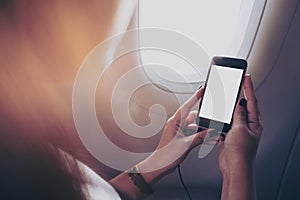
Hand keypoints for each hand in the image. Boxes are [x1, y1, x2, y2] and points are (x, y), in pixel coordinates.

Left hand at [138, 87, 209, 182]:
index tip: (202, 90)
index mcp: (174, 122)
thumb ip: (200, 137)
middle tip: (213, 121)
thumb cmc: (166, 155)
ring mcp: (178, 130)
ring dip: (202, 129)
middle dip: (203, 118)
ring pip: (194, 125)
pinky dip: (199, 135)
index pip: (187, 106)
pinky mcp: (180, 137)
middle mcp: (176, 124)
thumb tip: (211, 132)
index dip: (195, 98)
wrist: (159, 165)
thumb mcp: (186, 145)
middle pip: (193, 116)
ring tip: (212, 134)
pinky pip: (192, 132)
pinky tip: (207, 139)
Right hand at [218, 75, 262, 199]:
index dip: (249, 88)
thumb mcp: (240, 129)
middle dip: (238, 95)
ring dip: (226, 108)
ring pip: (231, 114)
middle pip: (242, 106)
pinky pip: (224, 123)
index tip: (246, 77)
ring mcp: (238, 130)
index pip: (252, 101)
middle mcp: (247, 125)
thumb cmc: (241, 153)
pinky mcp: (229, 135)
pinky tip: (216, 116)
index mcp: (254, 123)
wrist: (234, 168)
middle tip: (235, 83)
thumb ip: (239, 115)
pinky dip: (220, 118)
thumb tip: (239, 103)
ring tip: (223, 99)